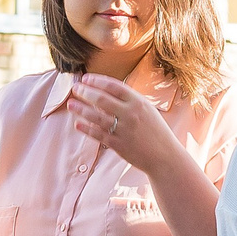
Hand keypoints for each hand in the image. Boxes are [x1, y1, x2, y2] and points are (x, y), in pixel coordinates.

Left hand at [64, 74, 180, 176]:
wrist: (165, 156)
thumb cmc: (157, 132)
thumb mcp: (148, 110)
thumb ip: (131, 101)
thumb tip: (110, 92)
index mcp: (139, 102)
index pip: (114, 86)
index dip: (97, 81)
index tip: (86, 78)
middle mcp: (130, 114)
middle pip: (102, 99)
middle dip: (85, 92)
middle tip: (75, 89)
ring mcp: (123, 130)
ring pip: (96, 116)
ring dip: (81, 109)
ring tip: (71, 104)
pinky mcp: (118, 144)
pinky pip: (98, 134)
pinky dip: (86, 129)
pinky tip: (77, 124)